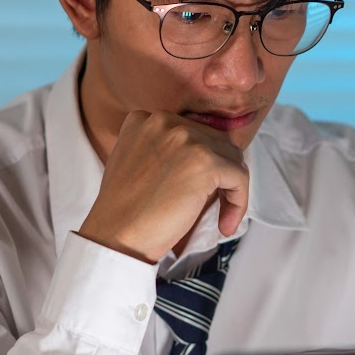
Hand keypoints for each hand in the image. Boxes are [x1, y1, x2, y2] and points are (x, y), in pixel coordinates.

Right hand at [78, 110, 248, 262]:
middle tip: (214, 205)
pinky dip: (239, 202)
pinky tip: (225, 224)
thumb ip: (163, 151)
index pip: (192, 132)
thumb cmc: (125, 212)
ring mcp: (186, 139)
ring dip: (231, 188)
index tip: (199, 189)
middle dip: (220, 174)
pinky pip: (239, 177)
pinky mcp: (204, 162)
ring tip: (220, 217)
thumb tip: (203, 158)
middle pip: (216, 141)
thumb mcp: (135, 163)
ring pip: (231, 157)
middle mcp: (165, 121)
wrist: (116, 236)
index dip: (202, 161)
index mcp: (145, 119)